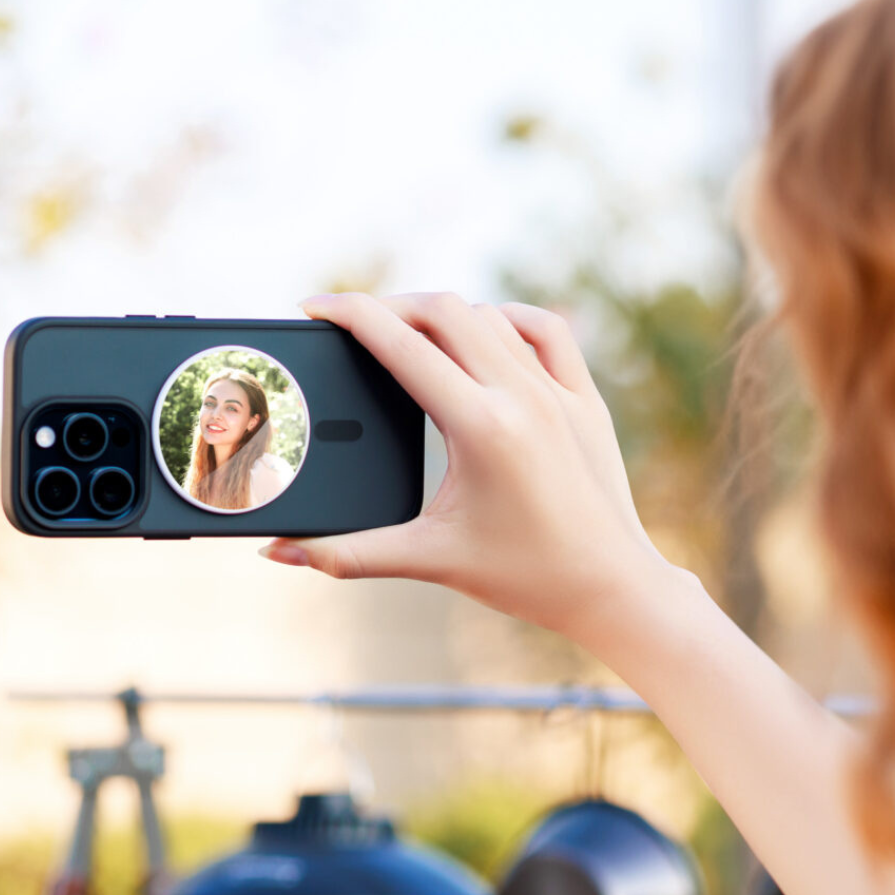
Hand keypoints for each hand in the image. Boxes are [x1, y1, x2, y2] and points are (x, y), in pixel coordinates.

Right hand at [259, 292, 677, 643]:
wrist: (612, 589)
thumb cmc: (526, 577)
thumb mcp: (429, 559)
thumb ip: (347, 553)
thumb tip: (281, 552)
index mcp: (482, 427)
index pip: (402, 345)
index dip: (350, 314)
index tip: (316, 306)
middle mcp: (523, 396)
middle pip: (443, 311)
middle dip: (388, 306)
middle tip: (353, 325)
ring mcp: (559, 392)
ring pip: (490, 316)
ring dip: (441, 315)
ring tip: (407, 335)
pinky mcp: (585, 398)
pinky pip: (546, 331)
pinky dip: (506, 319)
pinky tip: (486, 331)